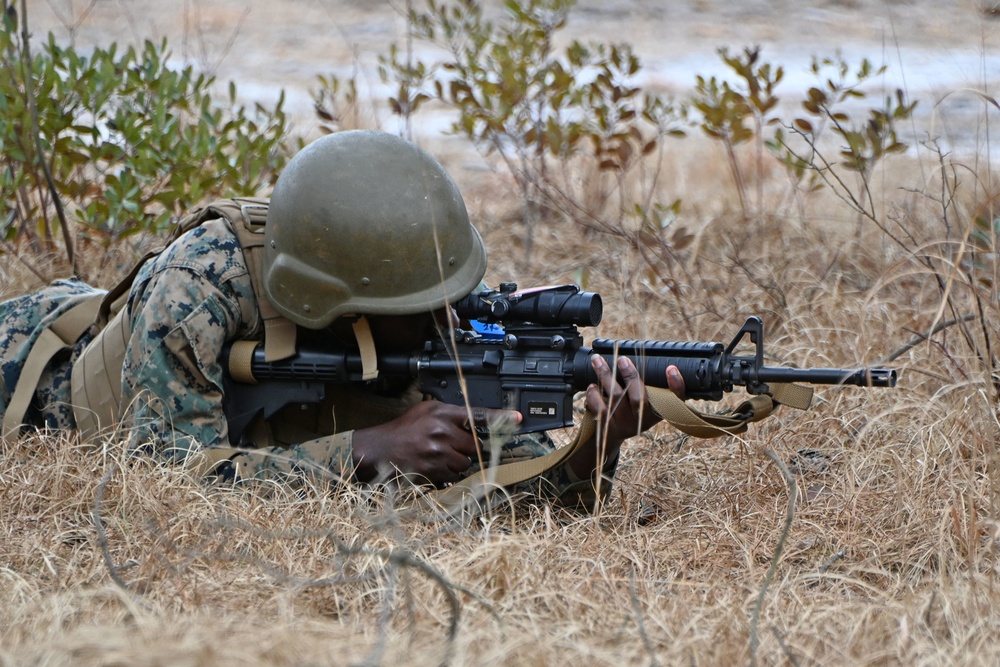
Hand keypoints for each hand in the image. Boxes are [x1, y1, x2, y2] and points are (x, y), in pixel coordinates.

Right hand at [351, 401, 520, 484]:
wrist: (378, 450)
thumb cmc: (403, 430)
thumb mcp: (425, 412)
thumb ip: (451, 415)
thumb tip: (475, 422)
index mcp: (442, 413)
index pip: (478, 415)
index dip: (500, 417)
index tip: (518, 418)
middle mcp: (442, 431)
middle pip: (475, 446)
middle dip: (466, 449)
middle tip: (450, 446)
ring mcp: (438, 453)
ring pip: (465, 463)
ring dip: (456, 463)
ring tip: (437, 456)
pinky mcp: (434, 471)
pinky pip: (453, 476)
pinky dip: (446, 474)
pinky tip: (431, 465)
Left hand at [585, 356, 685, 445]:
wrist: (611, 436)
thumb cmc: (632, 411)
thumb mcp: (647, 403)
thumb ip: (652, 386)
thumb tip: (653, 355)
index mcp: (658, 412)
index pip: (675, 401)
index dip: (676, 386)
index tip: (672, 369)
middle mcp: (643, 420)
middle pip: (639, 398)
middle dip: (630, 375)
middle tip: (622, 359)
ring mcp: (624, 424)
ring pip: (616, 398)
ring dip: (606, 376)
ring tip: (597, 360)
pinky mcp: (607, 427)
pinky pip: (600, 409)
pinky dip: (594, 395)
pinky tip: (592, 385)